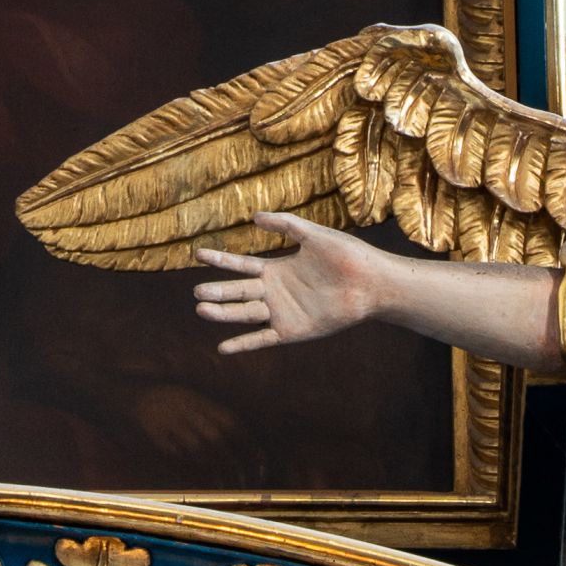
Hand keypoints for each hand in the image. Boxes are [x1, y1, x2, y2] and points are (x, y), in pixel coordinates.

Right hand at [195, 217, 392, 351]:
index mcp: (276, 268)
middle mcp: (275, 292)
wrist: (369, 283)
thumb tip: (254, 217)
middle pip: (238, 291)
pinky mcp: (292, 331)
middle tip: (196, 291)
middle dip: (217, 291)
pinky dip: (243, 344)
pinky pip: (262, 339)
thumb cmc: (344, 255)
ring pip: (245, 314)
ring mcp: (282, 312)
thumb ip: (285, 224)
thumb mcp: (312, 234)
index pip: (241, 265)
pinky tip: (223, 348)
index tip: (197, 254)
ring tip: (201, 310)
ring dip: (223, 314)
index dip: (220, 260)